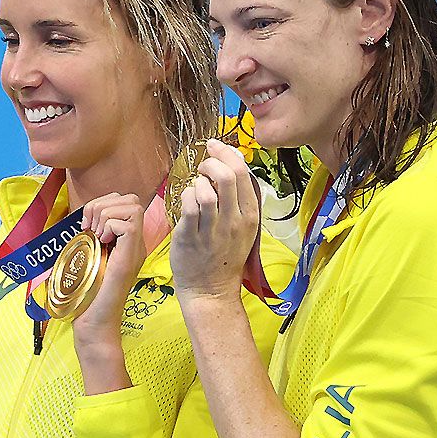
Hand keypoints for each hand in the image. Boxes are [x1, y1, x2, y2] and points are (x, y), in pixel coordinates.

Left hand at [70, 193, 145, 351]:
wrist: (94, 322)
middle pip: (131, 199)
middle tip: (90, 229)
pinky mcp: (129, 258)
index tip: (86, 225)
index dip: (102, 204)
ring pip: (132, 206)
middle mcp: (135, 243)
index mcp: (126, 242)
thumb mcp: (88, 258)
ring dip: (105, 215)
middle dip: (103, 204)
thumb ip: (91, 238)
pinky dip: (109, 227)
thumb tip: (83, 218)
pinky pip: (128, 225)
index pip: (125, 202)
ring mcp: (134, 250)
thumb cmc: (88, 295)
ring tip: (95, 237)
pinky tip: (101, 244)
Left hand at [169, 138, 258, 306]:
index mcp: (250, 216)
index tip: (215, 147)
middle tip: (203, 165)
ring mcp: (212, 230)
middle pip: (228, 176)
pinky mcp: (191, 238)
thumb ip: (238, 200)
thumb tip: (229, 166)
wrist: (211, 290)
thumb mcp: (242, 228)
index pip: (244, 173)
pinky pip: (188, 206)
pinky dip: (185, 196)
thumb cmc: (224, 256)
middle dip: (212, 161)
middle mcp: (234, 222)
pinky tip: (186, 200)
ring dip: (197, 181)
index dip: (228, 153)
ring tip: (195, 186)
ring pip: (207, 191)